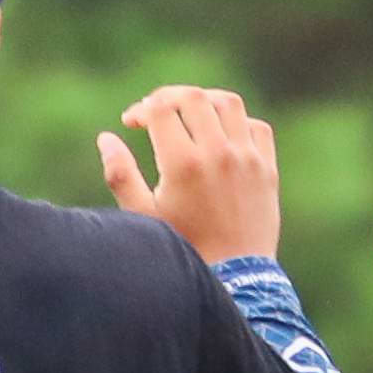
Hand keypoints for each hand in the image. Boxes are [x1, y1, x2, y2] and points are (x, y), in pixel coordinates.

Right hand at [96, 84, 277, 265]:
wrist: (235, 275)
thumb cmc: (183, 247)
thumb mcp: (143, 216)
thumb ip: (120, 174)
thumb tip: (106, 138)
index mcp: (183, 164)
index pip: (161, 109)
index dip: (142, 109)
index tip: (132, 122)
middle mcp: (218, 153)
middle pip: (193, 97)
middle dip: (167, 98)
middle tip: (155, 111)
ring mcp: (247, 157)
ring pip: (227, 104)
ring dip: (203, 101)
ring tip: (188, 113)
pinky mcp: (266, 167)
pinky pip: (255, 126)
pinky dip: (236, 122)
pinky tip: (220, 135)